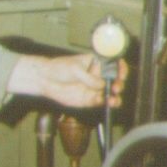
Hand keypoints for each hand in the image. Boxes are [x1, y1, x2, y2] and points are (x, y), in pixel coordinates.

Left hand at [7, 53, 126, 110]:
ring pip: (111, 92)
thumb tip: (101, 85)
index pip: (112, 64)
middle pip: (115, 79)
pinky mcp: (90, 99)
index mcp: (96, 63)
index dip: (120, 67)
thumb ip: (88, 78)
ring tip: (114, 97)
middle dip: (119, 82)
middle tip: (116, 86)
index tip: (121, 72)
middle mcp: (98, 75)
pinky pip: (102, 102)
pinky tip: (108, 102)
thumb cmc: (59, 68)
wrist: (46, 80)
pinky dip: (107, 103)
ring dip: (116, 95)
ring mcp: (94, 88)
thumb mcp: (75, 69)